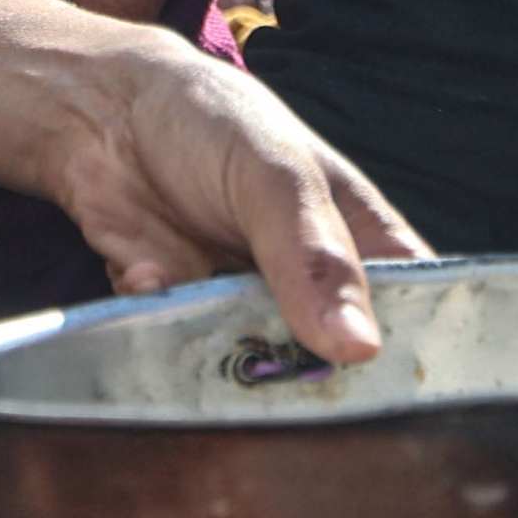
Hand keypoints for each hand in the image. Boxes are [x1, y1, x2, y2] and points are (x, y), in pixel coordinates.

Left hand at [0, 0, 424, 365]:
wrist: (98, 114)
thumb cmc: (212, 123)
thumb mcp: (277, 176)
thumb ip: (316, 258)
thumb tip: (359, 347)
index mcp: (363, 245)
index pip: (416, 315)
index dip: (419, 359)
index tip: (405, 402)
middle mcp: (308, 290)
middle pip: (335, 364)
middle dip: (315, 383)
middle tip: (299, 396)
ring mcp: (241, 310)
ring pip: (255, 372)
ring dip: (233, 368)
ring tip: (217, 346)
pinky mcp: (176, 323)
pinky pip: (177, 358)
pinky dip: (160, 337)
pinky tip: (146, 283)